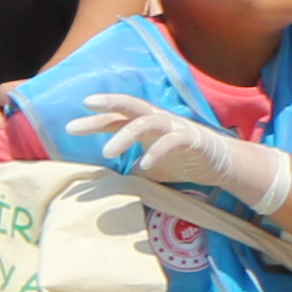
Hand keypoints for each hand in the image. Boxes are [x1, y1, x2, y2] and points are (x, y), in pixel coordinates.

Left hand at [61, 92, 291, 219]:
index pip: (116, 118)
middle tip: (86, 108)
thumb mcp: (148, 169)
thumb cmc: (181, 162)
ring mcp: (176, 127)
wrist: (222, 166)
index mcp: (146, 124)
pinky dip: (157, 151)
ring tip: (106, 153)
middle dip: (109, 103)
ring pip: (147, 121)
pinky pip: (172, 140)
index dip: (95, 120)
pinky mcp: (193, 138)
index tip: (69, 127)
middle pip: (131, 105)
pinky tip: (143, 165)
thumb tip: (101, 188)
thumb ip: (127, 172)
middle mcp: (159, 120)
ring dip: (125, 135)